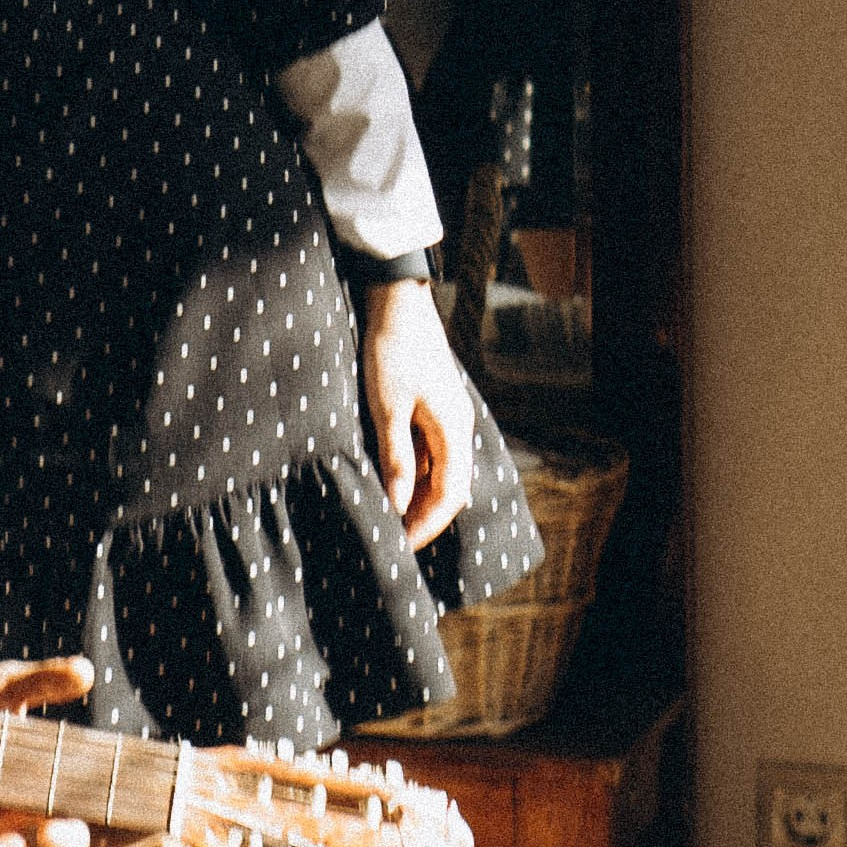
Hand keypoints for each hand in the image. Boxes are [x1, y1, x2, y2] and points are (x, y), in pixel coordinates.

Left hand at [364, 278, 474, 548]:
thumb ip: (396, 459)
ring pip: (441, 469)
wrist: (397, 301)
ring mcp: (448, 414)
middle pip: (450, 486)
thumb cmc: (391, 352)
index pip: (450, 495)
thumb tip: (398, 506)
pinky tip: (393, 479)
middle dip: (424, 516)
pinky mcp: (434, 404)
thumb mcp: (387, 408)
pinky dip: (415, 471)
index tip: (400, 546)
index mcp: (454, 429)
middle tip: (394, 538)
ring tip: (391, 515)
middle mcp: (459, 426)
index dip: (426, 525)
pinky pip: (432, 450)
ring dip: (420, 495)